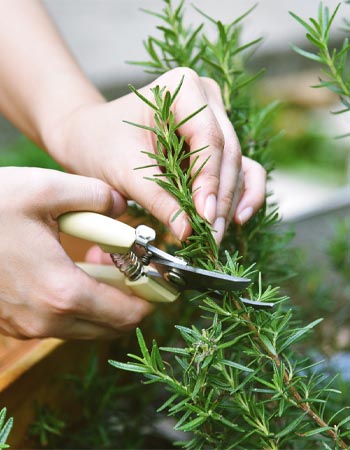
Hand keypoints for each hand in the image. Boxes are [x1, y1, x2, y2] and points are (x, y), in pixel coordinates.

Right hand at [0, 167, 152, 338]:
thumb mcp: (47, 190)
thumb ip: (97, 196)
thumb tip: (123, 207)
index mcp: (62, 291)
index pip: (126, 313)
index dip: (152, 299)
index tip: (163, 282)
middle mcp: (47, 319)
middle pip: (110, 326)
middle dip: (131, 300)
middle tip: (137, 270)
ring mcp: (28, 325)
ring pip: (87, 326)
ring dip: (105, 302)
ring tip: (106, 265)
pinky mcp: (15, 323)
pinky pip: (62, 322)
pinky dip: (79, 303)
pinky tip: (74, 270)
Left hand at [46, 68, 265, 243]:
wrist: (90, 138)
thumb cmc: (101, 144)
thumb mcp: (125, 171)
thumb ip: (158, 199)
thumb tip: (187, 231)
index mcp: (183, 88)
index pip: (208, 138)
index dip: (210, 181)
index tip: (204, 217)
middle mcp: (207, 99)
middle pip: (228, 153)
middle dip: (220, 199)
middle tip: (211, 237)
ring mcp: (215, 120)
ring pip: (237, 165)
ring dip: (229, 202)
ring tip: (216, 235)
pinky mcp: (216, 144)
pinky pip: (240, 168)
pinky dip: (241, 194)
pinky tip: (236, 219)